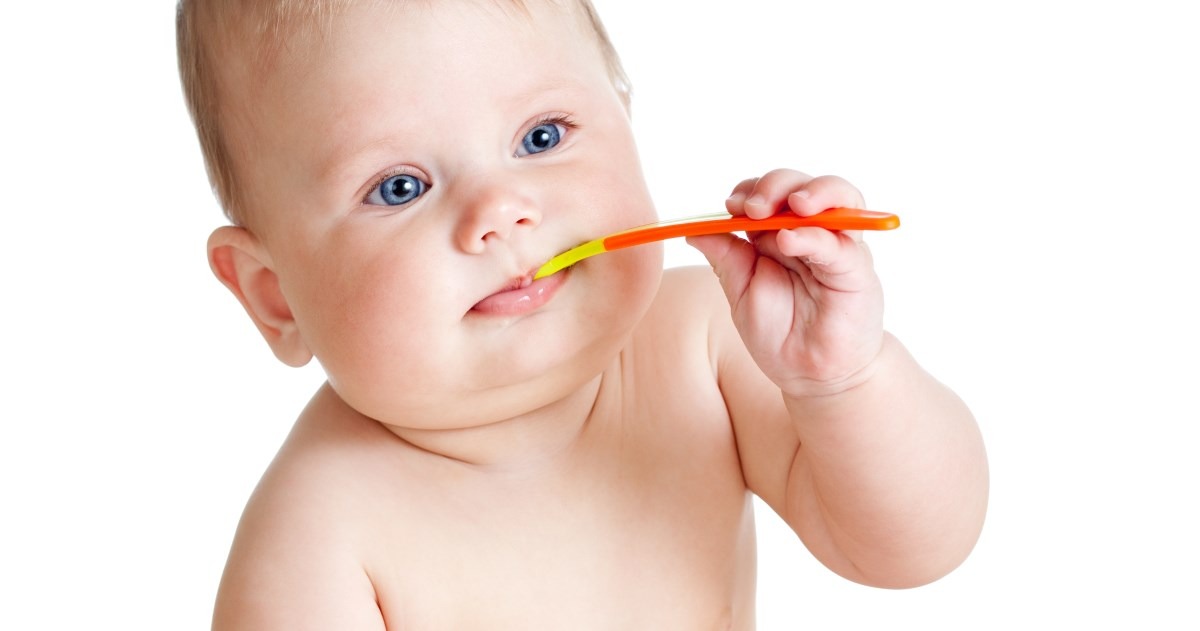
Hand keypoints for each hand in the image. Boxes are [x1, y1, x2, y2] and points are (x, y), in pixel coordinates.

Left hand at [688, 169, 884, 396]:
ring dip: (812, 191)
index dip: (751, 189)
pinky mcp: (856, 271)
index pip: (770, 193)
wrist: (810, 375)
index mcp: (781, 233)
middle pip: (801, 185)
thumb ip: (726, 258)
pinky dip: (815, 236)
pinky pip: (840, 244)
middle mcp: (812, 232)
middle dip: (774, 186)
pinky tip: (791, 240)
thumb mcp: (741, 292)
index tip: (730, 205)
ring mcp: (839, 247)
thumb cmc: (779, 333)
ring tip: (792, 205)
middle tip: (750, 207)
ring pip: (838, 196)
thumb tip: (694, 230)